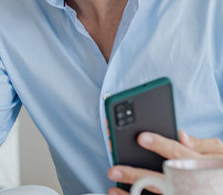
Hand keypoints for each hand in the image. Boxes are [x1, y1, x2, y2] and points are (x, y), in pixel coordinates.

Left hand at [107, 130, 222, 194]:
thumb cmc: (221, 169)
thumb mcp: (221, 153)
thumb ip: (203, 144)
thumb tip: (181, 135)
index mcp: (200, 165)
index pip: (177, 153)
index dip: (159, 144)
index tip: (141, 137)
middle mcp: (189, 183)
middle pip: (159, 179)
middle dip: (136, 175)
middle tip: (114, 170)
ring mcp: (182, 194)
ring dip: (132, 193)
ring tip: (112, 187)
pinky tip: (119, 193)